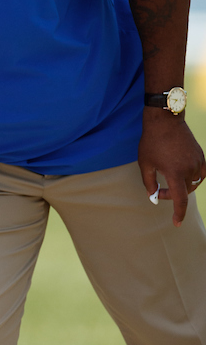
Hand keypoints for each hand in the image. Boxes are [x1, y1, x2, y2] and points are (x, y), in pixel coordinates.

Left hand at [139, 110, 205, 225]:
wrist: (165, 121)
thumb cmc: (151, 142)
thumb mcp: (145, 164)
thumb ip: (149, 183)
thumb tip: (154, 197)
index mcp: (175, 173)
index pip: (180, 200)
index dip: (178, 214)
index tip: (176, 223)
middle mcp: (190, 169)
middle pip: (185, 192)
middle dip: (172, 195)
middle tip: (159, 190)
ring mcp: (197, 162)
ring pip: (193, 183)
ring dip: (182, 187)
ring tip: (168, 181)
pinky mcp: (201, 156)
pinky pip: (201, 174)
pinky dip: (193, 179)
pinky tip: (184, 177)